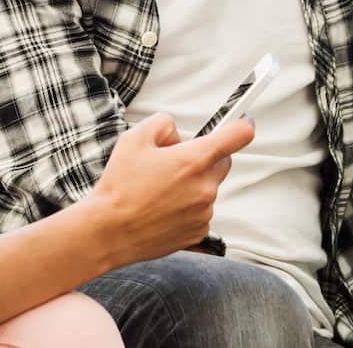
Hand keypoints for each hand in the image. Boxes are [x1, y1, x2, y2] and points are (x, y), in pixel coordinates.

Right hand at [89, 113, 253, 267]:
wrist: (108, 233)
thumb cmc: (119, 186)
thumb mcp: (135, 138)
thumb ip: (163, 123)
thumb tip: (178, 135)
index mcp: (194, 160)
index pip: (238, 135)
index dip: (243, 123)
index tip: (244, 120)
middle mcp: (206, 187)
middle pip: (221, 162)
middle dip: (204, 157)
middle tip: (173, 161)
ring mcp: (204, 212)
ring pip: (208, 188)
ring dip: (192, 184)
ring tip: (158, 190)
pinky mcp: (197, 232)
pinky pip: (200, 211)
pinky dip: (187, 207)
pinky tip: (161, 209)